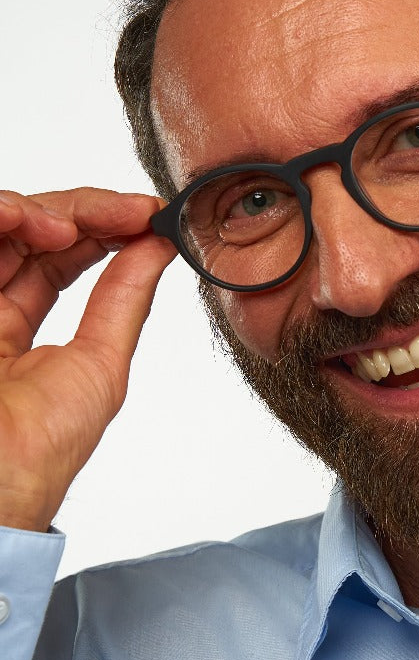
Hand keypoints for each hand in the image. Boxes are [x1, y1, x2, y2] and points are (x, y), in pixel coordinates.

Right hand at [0, 189, 174, 531]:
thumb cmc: (39, 449)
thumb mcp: (99, 361)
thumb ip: (124, 298)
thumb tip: (160, 245)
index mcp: (13, 332)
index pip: (55, 258)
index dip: (101, 227)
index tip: (147, 212)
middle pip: (26, 233)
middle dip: (81, 210)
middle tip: (127, 211)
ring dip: (38, 210)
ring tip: (71, 224)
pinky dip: (1, 216)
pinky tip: (28, 220)